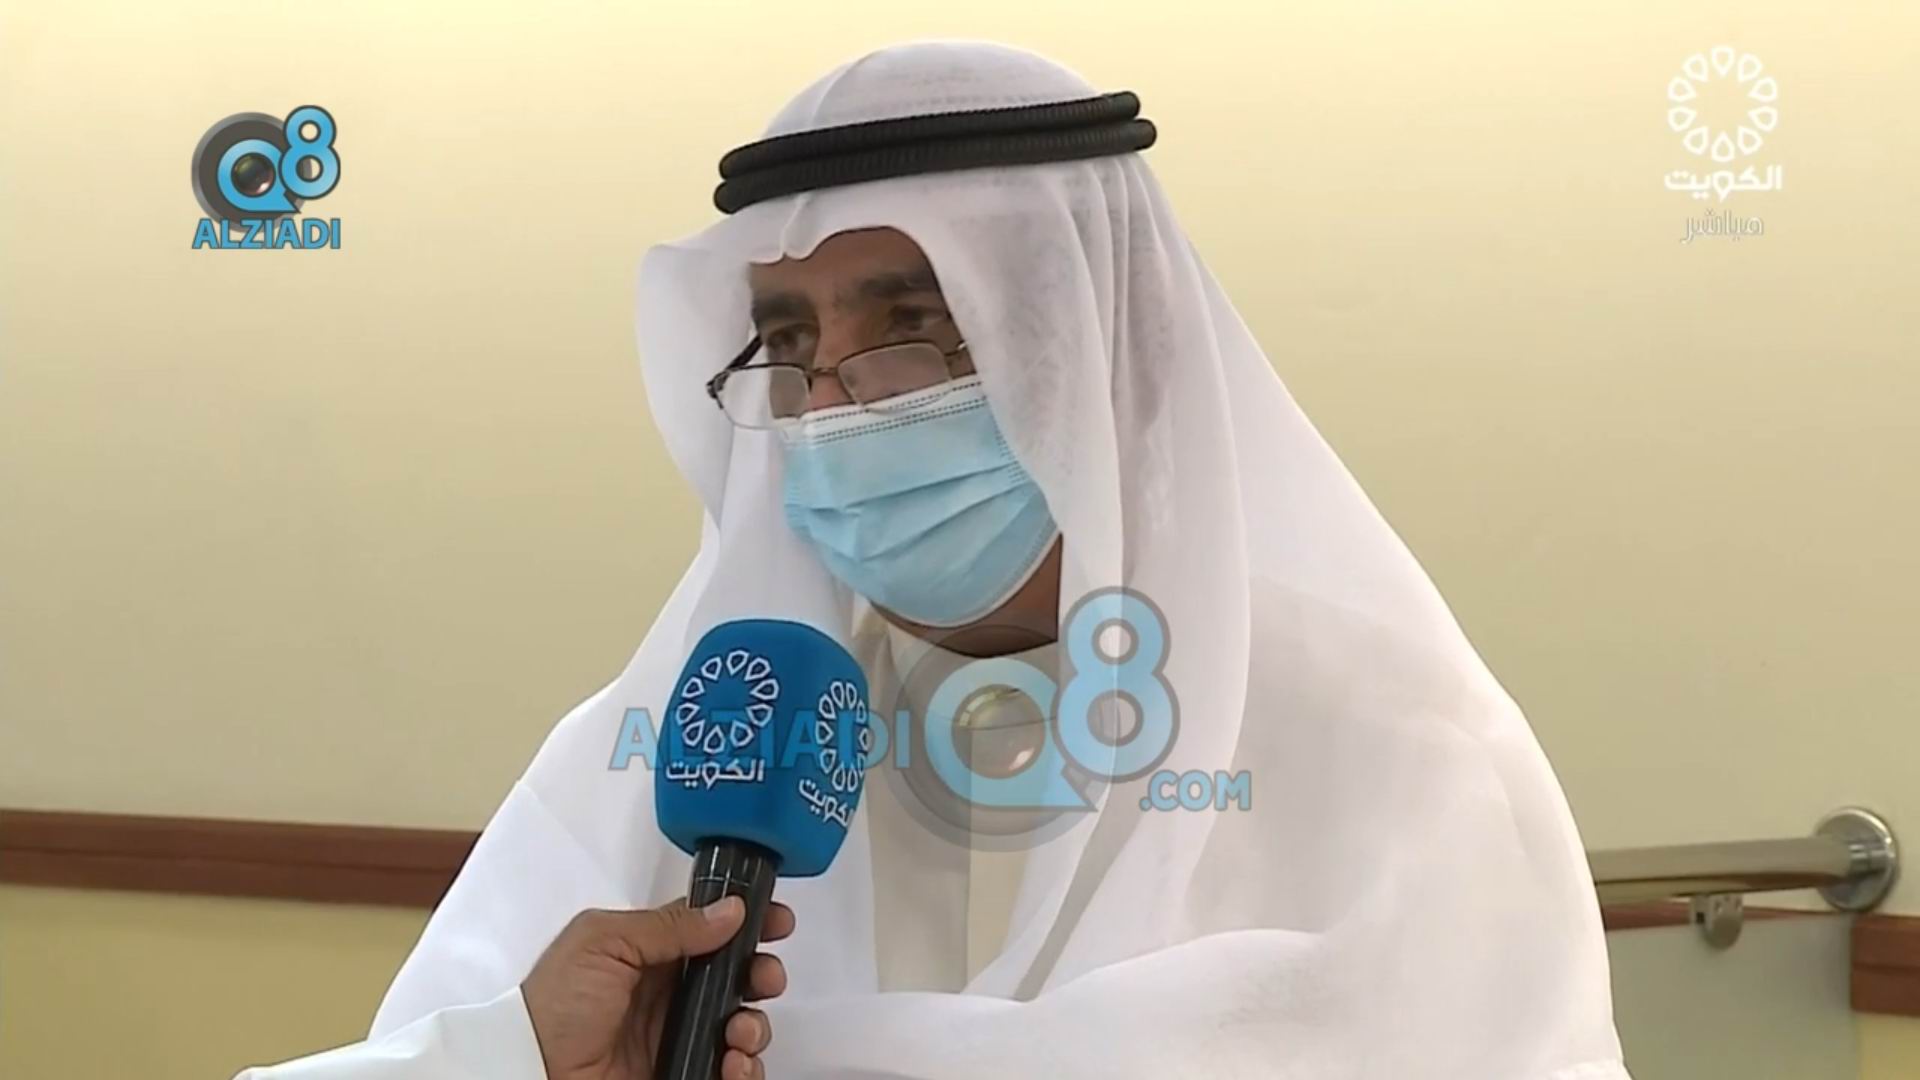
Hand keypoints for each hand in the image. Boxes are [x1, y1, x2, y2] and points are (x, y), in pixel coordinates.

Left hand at [522, 895, 793, 1079]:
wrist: (531, 1072)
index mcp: (650, 954)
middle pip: (736, 978)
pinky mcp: (682, 1073)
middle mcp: (668, 995)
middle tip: (764, 978)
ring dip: (756, 1025)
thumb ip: (667, 924)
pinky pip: (731, 1072)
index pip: (711, 930)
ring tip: (740, 1032)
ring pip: (742, 1026)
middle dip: (761, 974)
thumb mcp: (603, 942)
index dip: (747, 922)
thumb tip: (727, 910)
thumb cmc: (552, 1007)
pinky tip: (732, 1062)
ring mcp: (677, 1039)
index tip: (775, 920)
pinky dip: (745, 1068)